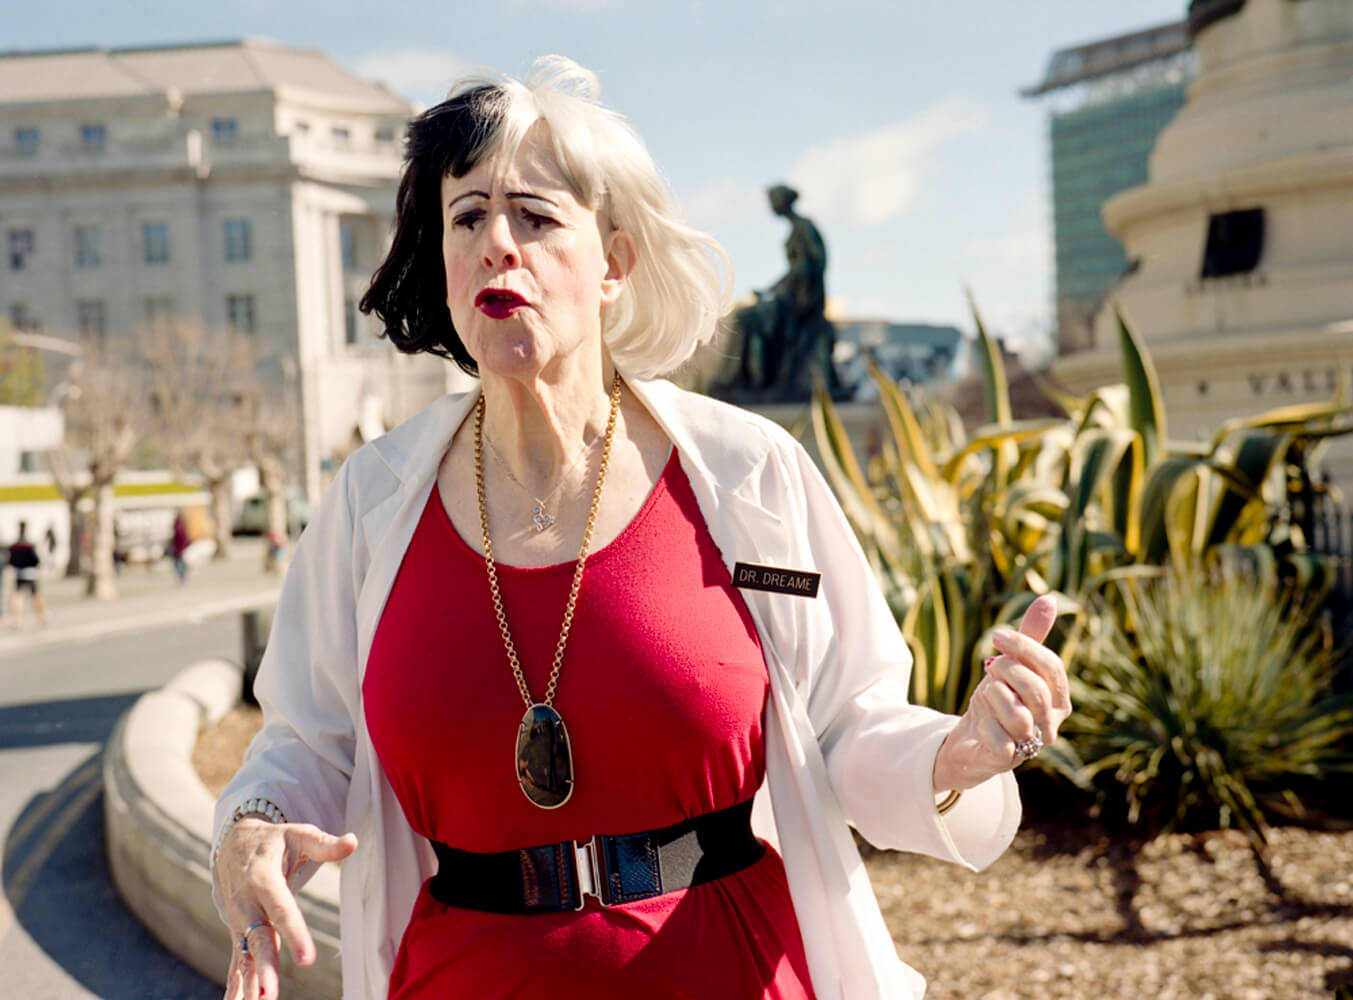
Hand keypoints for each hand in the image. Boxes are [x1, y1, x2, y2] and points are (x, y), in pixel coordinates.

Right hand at [217, 818, 356, 999]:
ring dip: (249, 982)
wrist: (234, 844)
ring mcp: (238, 921)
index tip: (308, 960)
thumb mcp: (299, 834)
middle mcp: (246, 903)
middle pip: (257, 938)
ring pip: (244, 955)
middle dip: (265, 967)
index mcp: (263, 878)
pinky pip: (236, 961)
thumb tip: (353, 842)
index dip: (294, 934)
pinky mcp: (236, 933)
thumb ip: (325, 843)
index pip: (281, 909)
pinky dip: (237, 984)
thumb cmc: (276, 841)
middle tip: (269, 994)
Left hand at [932, 594, 1071, 792]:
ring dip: (993, 695)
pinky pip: (999, 739)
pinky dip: (984, 724)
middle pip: (1035, 688)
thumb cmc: (997, 701)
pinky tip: (980, 723)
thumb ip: (1031, 638)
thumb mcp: (1011, 666)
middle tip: (989, 666)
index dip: (1024, 646)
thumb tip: (1049, 599)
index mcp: (1059, 700)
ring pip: (1017, 714)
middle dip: (1006, 669)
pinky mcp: (1007, 761)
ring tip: (986, 695)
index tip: (997, 635)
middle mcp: (1051, 725)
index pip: (1052, 667)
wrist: (971, 741)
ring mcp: (1031, 746)